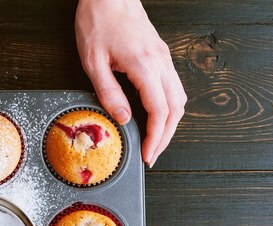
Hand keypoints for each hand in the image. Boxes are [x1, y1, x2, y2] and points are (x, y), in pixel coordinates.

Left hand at [75, 0, 186, 166]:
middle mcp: (161, 63)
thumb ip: (109, 93)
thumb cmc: (98, 22)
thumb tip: (123, 119)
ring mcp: (165, 58)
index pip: (159, 112)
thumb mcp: (94, 62)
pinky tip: (158, 117)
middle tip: (152, 155)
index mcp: (145, 66)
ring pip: (179, 98)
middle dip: (166, 137)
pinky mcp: (161, 55)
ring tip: (155, 141)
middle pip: (176, 109)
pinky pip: (173, 87)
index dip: (155, 138)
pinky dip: (170, 108)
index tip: (147, 154)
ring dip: (170, 124)